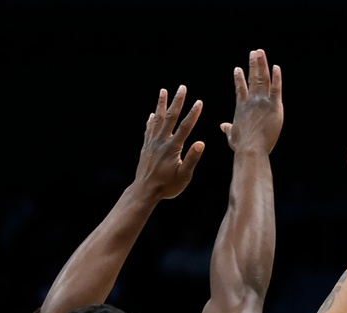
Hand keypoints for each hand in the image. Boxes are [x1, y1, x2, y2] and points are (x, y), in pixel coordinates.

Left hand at [133, 84, 204, 200]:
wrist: (145, 191)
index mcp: (173, 148)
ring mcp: (152, 143)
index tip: (198, 102)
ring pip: (157, 119)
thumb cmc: (167, 186)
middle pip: (170, 117)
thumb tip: (200, 143)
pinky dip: (151, 120)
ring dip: (161, 104)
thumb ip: (192, 159)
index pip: (185, 127)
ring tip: (163, 91)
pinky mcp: (146, 147)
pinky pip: (149, 129)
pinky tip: (152, 114)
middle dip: (177, 101)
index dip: (193, 114)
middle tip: (182, 87)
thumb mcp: (184, 176)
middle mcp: (161, 142)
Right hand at [220, 49, 283, 153]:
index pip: (240, 88)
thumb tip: (222, 126)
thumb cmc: (241, 145)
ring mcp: (262, 102)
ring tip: (261, 53)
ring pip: (263, 79)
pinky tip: (276, 67)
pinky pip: (276, 88)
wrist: (252, 148)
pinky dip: (277, 77)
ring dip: (262, 64)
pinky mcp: (274, 106)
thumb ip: (228, 129)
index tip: (237, 69)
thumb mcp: (232, 136)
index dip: (238, 78)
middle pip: (252, 78)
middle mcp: (251, 101)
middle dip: (253, 64)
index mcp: (241, 107)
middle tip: (254, 53)